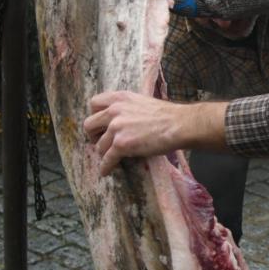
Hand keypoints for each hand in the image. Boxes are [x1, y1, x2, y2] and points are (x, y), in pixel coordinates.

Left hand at [84, 91, 226, 174]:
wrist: (179, 125)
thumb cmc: (167, 115)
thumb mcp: (142, 102)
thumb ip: (128, 108)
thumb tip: (122, 120)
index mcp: (120, 98)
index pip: (94, 103)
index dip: (95, 115)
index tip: (101, 124)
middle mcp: (114, 111)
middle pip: (89, 125)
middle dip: (93, 135)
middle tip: (102, 141)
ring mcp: (116, 128)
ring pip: (99, 145)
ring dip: (104, 152)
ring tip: (112, 157)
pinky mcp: (121, 144)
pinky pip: (106, 159)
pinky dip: (105, 167)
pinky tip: (106, 171)